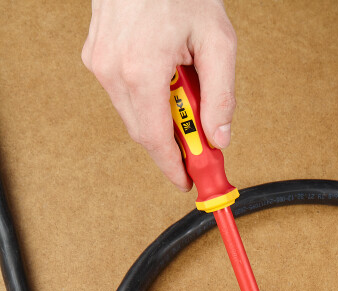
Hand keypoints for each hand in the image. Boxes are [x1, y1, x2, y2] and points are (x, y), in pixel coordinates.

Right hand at [82, 0, 236, 189]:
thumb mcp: (217, 41)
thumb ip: (221, 96)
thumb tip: (220, 137)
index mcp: (142, 70)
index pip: (157, 140)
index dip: (174, 168)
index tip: (188, 182)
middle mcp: (113, 70)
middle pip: (144, 132)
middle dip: (172, 146)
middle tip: (200, 149)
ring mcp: (99, 63)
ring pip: (133, 114)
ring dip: (161, 119)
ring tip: (187, 96)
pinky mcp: (95, 56)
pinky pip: (123, 94)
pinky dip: (146, 100)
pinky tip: (166, 80)